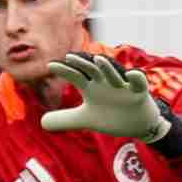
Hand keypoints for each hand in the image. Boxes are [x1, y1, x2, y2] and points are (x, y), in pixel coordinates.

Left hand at [40, 53, 168, 140]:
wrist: (137, 123)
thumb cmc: (111, 116)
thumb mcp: (86, 119)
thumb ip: (65, 119)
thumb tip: (42, 123)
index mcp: (92, 87)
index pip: (75, 75)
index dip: (64, 70)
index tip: (50, 66)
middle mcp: (105, 83)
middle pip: (93, 70)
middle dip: (82, 64)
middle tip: (70, 57)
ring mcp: (122, 86)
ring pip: (114, 74)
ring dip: (107, 67)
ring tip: (98, 60)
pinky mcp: (139, 93)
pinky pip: (139, 83)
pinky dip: (137, 78)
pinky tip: (133, 75)